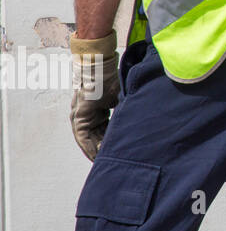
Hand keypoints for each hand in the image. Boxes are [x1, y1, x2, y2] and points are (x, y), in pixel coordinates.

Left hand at [69, 33, 120, 161]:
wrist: (100, 69)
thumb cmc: (111, 79)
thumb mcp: (122, 96)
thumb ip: (127, 106)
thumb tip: (142, 112)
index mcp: (98, 109)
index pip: (105, 128)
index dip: (111, 139)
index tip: (119, 148)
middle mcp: (88, 114)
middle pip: (97, 135)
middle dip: (104, 148)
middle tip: (112, 158)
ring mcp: (81, 116)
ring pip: (88, 139)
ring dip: (96, 150)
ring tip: (104, 161)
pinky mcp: (78, 117)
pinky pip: (83, 137)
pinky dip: (89, 146)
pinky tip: (96, 154)